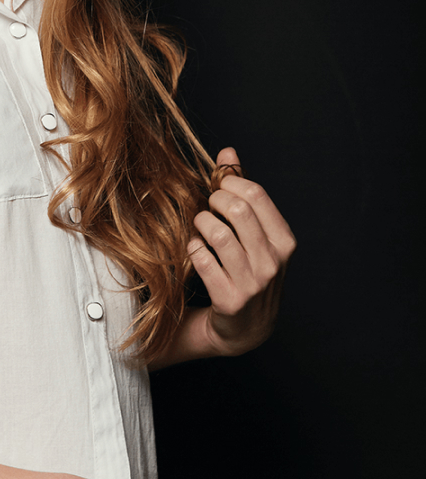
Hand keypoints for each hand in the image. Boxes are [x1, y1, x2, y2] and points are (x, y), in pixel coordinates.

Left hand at [188, 147, 296, 356]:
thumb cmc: (247, 268)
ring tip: (200, 226)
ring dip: (201, 223)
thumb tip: (228, 150)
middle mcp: (274, 262)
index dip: (230, 182)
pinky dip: (193, 249)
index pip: (256, 194)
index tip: (218, 186)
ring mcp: (254, 283)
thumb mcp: (254, 232)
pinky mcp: (231, 299)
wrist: (244, 327)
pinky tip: (196, 250)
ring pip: (218, 233)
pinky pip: (202, 259)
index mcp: (284, 241)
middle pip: (237, 209)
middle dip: (214, 200)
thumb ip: (242, 191)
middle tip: (208, 206)